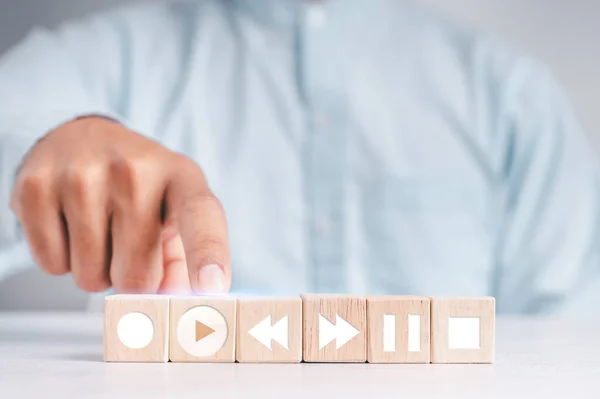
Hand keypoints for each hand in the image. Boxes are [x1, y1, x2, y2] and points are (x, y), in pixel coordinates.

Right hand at [10, 116, 229, 294]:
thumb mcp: (175, 209)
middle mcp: (135, 169)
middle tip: (129, 246)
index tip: (212, 287)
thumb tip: (175, 304)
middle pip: (138, 275)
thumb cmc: (140, 186)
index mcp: (181, 175)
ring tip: (100, 231)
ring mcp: (82, 174)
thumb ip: (184, 261)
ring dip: (97, 271)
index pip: (201, 215)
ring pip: (91, 277)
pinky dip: (62, 261)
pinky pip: (52, 266)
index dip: (208, 253)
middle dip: (134, 278)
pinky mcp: (36, 187)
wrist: (84, 138)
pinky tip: (70, 226)